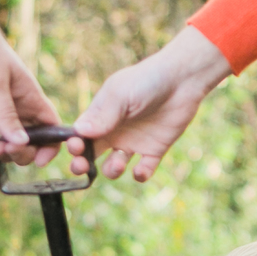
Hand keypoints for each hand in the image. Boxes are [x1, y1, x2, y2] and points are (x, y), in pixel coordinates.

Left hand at [0, 0, 58, 159]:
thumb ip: (7, 115)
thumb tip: (22, 145)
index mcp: (30, 96)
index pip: (51, 127)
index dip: (51, 146)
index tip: (39, 161)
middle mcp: (16, 105)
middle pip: (28, 140)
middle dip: (20, 153)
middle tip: (4, 151)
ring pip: (4, 141)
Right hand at [72, 25, 232, 181]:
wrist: (181, 80)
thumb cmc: (146, 80)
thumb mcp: (120, 95)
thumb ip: (102, 115)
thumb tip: (79, 133)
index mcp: (101, 116)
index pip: (80, 136)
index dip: (75, 145)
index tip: (76, 147)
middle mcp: (113, 132)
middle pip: (91, 155)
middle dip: (83, 165)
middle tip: (82, 167)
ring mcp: (133, 142)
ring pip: (114, 166)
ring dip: (112, 170)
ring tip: (119, 164)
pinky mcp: (154, 150)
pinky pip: (143, 170)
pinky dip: (140, 175)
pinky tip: (140, 170)